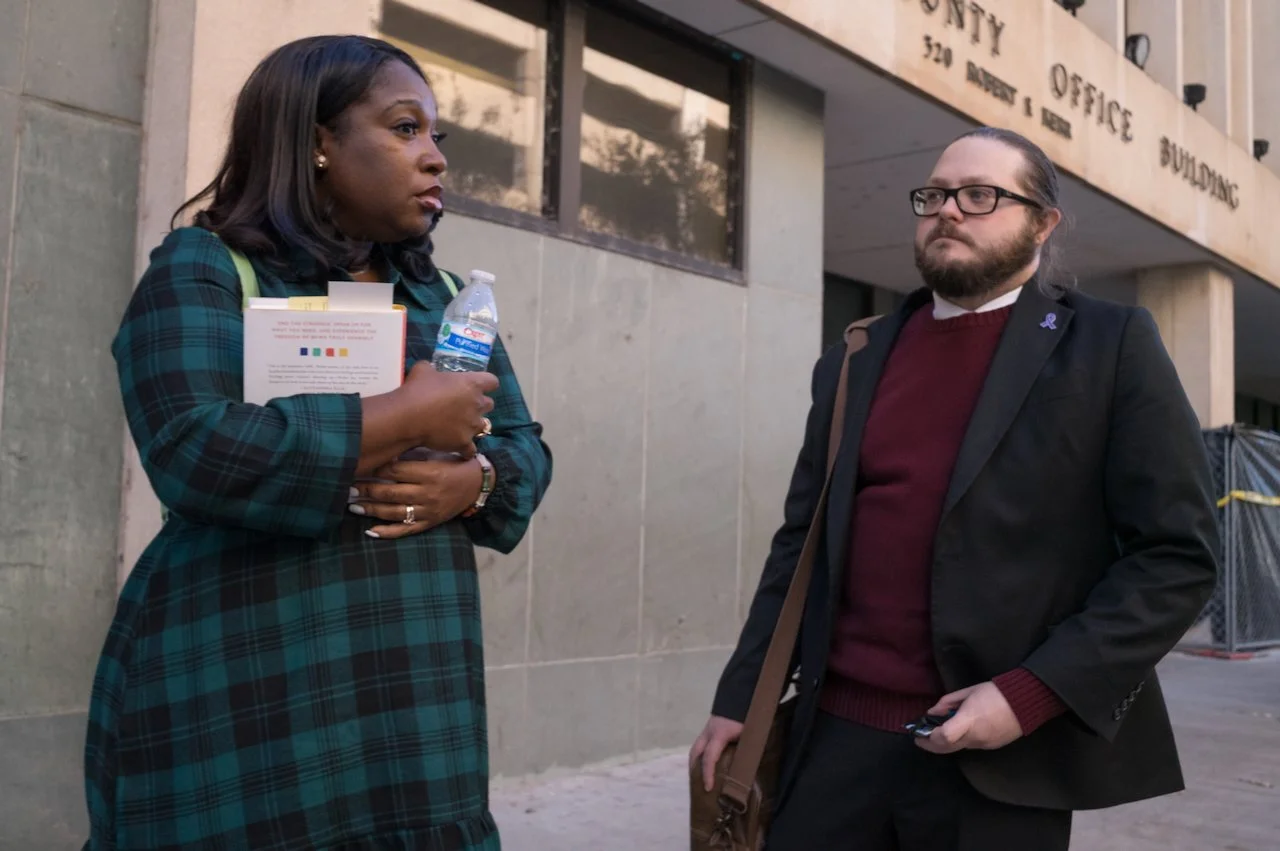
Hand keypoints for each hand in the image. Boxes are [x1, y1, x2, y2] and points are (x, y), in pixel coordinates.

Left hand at [349, 452, 482, 539]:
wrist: (478, 485)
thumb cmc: (454, 465)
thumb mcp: (437, 455)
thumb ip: (413, 456)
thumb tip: (383, 455)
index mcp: (430, 473)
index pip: (396, 472)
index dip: (376, 470)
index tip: (360, 467)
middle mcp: (428, 493)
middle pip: (391, 493)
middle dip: (367, 490)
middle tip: (349, 488)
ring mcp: (428, 511)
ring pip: (394, 512)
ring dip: (371, 509)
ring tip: (353, 505)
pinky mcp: (429, 523)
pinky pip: (406, 530)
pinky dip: (387, 532)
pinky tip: (371, 531)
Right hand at [396, 361, 498, 455]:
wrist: (408, 417)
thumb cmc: (417, 390)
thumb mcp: (423, 370)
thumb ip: (433, 369)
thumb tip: (431, 371)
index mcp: (471, 384)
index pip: (492, 381)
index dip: (486, 384)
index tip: (477, 386)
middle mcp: (477, 404)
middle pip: (489, 404)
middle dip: (479, 405)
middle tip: (464, 406)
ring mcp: (472, 425)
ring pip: (483, 426)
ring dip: (473, 425)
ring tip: (459, 427)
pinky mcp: (464, 443)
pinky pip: (471, 449)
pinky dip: (466, 449)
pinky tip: (458, 447)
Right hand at [689, 715, 744, 792]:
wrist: (743, 693)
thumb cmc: (748, 715)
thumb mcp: (750, 733)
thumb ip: (747, 749)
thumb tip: (748, 769)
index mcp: (719, 734)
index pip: (710, 757)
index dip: (708, 773)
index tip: (708, 787)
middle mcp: (709, 732)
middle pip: (695, 753)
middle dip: (695, 770)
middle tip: (698, 785)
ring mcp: (708, 729)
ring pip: (696, 748)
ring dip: (696, 762)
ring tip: (699, 776)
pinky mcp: (710, 727)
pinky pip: (701, 743)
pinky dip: (701, 754)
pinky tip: (706, 762)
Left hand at [914, 682, 1022, 753]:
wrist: (1026, 702)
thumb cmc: (995, 692)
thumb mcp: (968, 692)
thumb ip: (947, 703)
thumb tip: (932, 713)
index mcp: (969, 721)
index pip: (944, 737)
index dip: (929, 737)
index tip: (919, 733)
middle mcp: (976, 737)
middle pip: (947, 748)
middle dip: (930, 745)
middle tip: (921, 739)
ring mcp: (985, 745)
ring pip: (959, 749)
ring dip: (945, 744)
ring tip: (937, 734)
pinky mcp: (992, 747)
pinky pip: (971, 747)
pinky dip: (960, 742)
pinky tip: (958, 732)